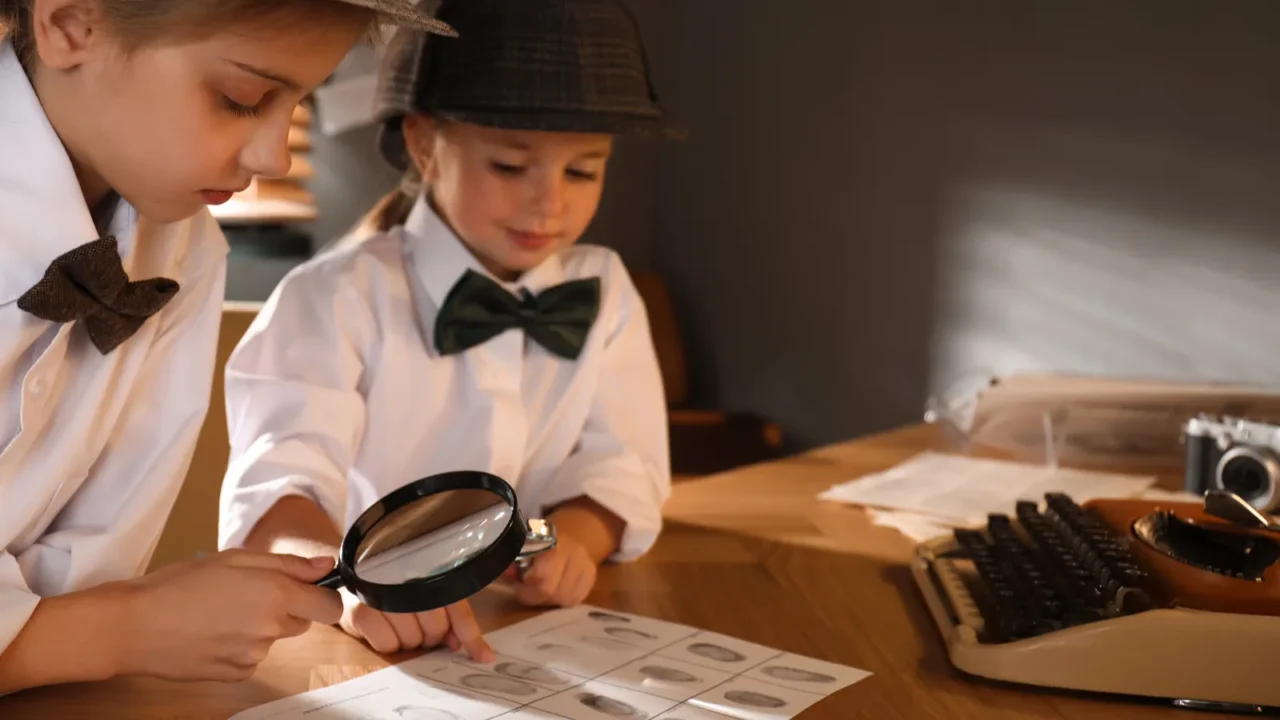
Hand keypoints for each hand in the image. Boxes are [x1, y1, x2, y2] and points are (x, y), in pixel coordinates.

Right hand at [116, 549, 342, 681]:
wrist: (135, 626)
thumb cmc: (180, 584)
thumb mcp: (236, 558)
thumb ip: (288, 564)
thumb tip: (326, 566)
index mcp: (276, 595)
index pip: (330, 606)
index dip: (322, 596)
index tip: (306, 588)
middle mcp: (272, 628)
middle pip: (302, 621)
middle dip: (285, 607)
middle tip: (246, 593)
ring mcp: (255, 655)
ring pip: (273, 638)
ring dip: (259, 626)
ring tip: (220, 612)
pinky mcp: (237, 674)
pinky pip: (252, 657)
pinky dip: (240, 646)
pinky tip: (211, 633)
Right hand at [338, 590, 493, 660]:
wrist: (352, 575)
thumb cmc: (393, 585)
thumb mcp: (424, 592)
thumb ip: (447, 614)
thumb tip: (459, 644)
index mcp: (432, 572)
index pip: (458, 610)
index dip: (472, 637)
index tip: (485, 656)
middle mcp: (409, 580)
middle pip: (436, 628)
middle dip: (431, 635)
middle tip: (417, 624)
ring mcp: (384, 595)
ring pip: (413, 639)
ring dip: (408, 639)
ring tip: (397, 621)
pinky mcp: (362, 611)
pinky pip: (388, 645)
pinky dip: (387, 643)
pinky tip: (382, 626)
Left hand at [504, 536, 596, 606]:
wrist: (571, 533)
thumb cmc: (540, 539)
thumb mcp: (522, 545)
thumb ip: (513, 561)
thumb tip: (507, 574)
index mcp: (554, 543)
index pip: (542, 578)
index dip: (525, 588)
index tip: (517, 584)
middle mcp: (575, 554)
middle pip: (554, 593)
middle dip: (536, 597)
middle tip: (527, 590)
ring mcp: (587, 567)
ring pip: (565, 600)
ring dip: (549, 600)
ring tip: (541, 589)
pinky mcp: (591, 579)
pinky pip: (574, 600)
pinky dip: (561, 599)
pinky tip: (555, 590)